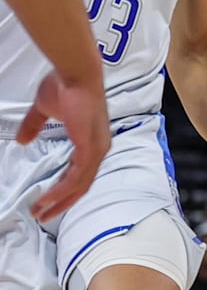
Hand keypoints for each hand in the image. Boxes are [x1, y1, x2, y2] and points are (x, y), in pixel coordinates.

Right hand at [16, 71, 108, 221]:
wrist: (75, 74)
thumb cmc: (63, 87)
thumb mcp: (44, 111)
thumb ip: (35, 126)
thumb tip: (22, 140)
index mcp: (92, 141)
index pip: (81, 173)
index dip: (64, 189)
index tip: (46, 201)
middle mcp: (99, 148)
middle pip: (82, 185)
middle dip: (62, 202)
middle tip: (43, 215)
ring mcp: (97, 148)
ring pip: (80, 185)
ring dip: (59, 200)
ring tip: (40, 212)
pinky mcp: (91, 147)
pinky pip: (77, 177)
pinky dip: (62, 191)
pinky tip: (48, 199)